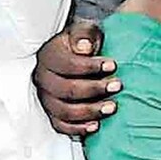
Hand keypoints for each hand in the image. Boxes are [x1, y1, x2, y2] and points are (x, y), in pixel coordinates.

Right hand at [33, 20, 120, 136]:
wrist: (78, 52)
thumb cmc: (84, 41)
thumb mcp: (86, 31)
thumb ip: (85, 35)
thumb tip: (84, 47)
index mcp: (48, 56)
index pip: (66, 64)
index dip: (90, 67)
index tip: (113, 65)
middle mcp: (43, 78)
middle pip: (65, 90)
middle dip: (94, 90)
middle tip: (118, 85)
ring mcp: (46, 98)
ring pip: (63, 111)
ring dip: (89, 111)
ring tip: (112, 107)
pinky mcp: (53, 113)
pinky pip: (60, 126)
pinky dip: (77, 129)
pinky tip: (96, 126)